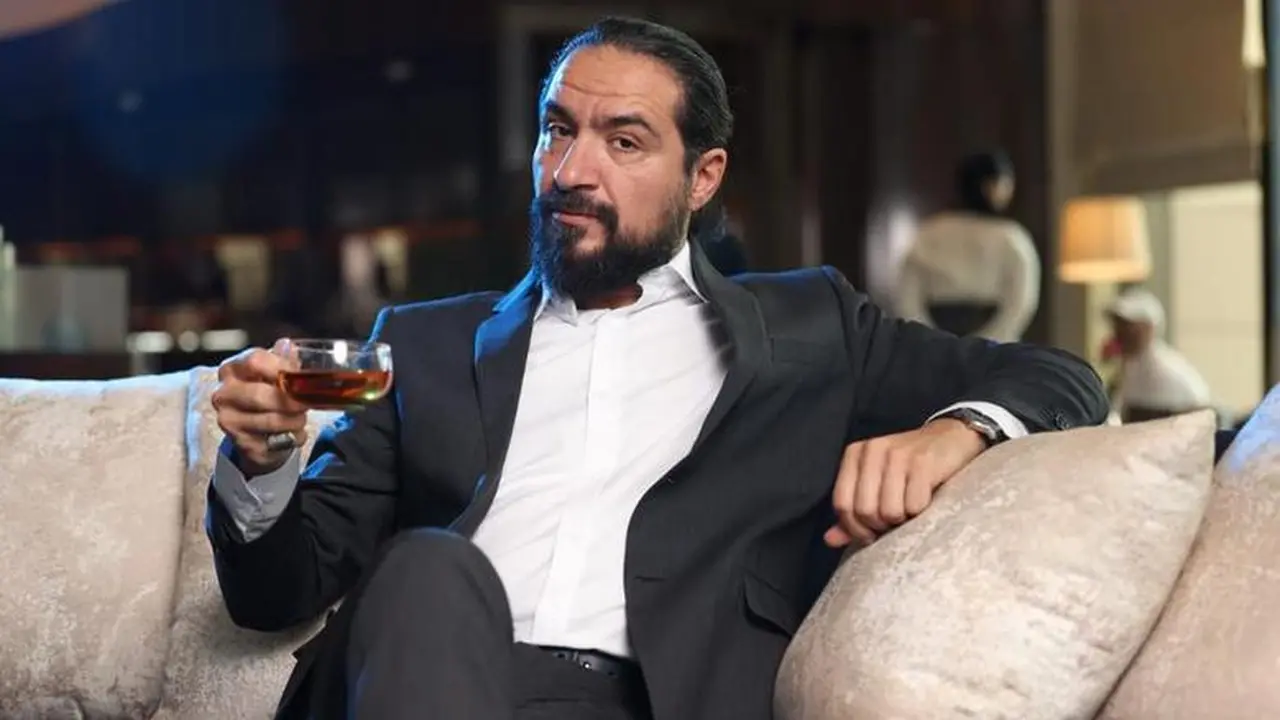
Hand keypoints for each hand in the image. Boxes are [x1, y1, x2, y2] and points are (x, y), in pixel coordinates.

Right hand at [212, 340, 307, 475]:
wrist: (255, 430)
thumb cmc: (266, 393)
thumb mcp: (273, 372)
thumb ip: (282, 359)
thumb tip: (288, 346)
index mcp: (231, 369)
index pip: (255, 361)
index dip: (282, 367)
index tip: (300, 376)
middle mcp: (223, 394)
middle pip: (260, 395)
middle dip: (291, 400)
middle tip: (306, 403)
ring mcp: (228, 420)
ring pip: (270, 420)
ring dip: (295, 421)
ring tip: (301, 418)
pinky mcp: (242, 443)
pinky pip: (275, 441)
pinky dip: (292, 437)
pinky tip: (293, 433)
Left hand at [825, 418, 987, 547]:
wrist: (952, 439)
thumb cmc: (910, 469)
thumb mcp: (877, 484)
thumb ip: (853, 511)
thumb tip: (830, 540)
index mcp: (855, 454)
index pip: (841, 504)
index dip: (855, 528)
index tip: (872, 533)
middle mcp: (872, 450)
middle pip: (864, 510)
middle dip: (881, 526)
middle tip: (896, 522)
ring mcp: (897, 454)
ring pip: (889, 511)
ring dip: (903, 520)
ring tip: (911, 510)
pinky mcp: (923, 462)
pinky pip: (914, 506)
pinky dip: (921, 512)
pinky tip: (927, 501)